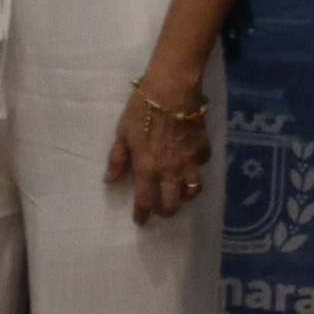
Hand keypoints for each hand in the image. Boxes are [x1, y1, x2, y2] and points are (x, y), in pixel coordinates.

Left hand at [105, 81, 213, 225]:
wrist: (172, 92)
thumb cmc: (141, 111)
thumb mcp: (122, 133)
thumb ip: (117, 159)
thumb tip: (110, 180)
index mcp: (147, 169)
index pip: (145, 202)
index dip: (143, 215)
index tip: (140, 221)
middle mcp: (170, 171)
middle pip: (173, 204)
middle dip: (167, 212)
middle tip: (162, 210)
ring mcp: (190, 162)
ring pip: (194, 191)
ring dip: (186, 196)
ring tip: (179, 193)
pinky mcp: (203, 149)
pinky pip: (202, 165)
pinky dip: (197, 168)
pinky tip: (191, 163)